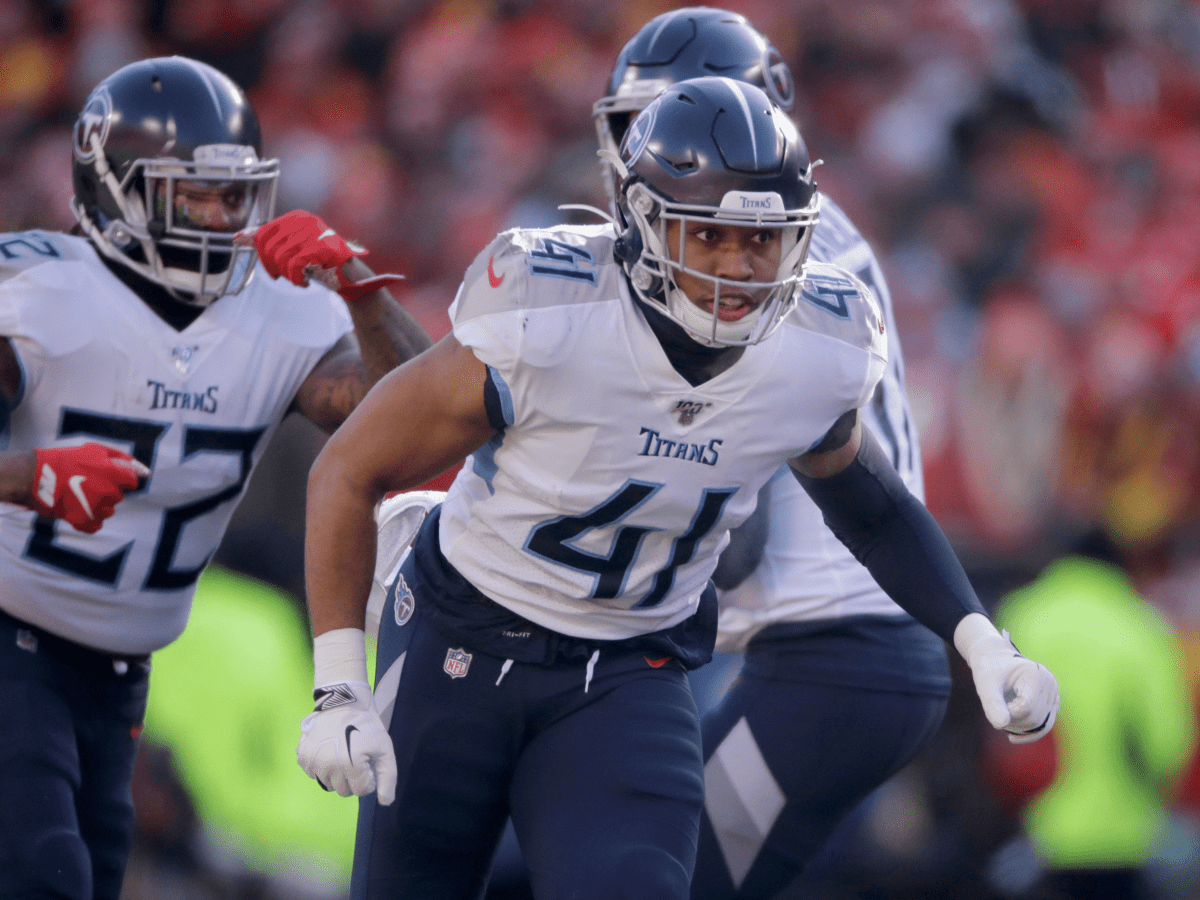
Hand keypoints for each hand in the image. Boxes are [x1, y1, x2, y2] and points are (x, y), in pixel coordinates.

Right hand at [31, 443, 148, 532]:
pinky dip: (89, 518)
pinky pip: (96, 524)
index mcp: (114, 474)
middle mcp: (108, 492)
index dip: (122, 478)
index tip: (109, 476)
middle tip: (88, 482)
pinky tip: (78, 507)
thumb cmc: (67, 460)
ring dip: (99, 504)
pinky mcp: (83, 521)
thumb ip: (122, 458)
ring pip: (109, 511)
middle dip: (108, 490)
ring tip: (81, 494)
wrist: (35, 476)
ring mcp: (96, 508)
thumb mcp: (96, 450)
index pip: (132, 481)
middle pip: (119, 496)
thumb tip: (144, 470)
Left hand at [238, 210, 402, 300]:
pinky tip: (306, 283)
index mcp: (296, 218)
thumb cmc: (321, 263)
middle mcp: (304, 220)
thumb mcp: (292, 250)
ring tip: (300, 279)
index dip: (263, 257)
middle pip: (269, 247)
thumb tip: (238, 237)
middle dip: (275, 267)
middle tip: (289, 276)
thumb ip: (267, 242)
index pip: (263, 234)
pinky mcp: (321, 248)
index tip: (275, 270)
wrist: (351, 277)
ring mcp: (313, 233)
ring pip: (280, 257)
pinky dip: (297, 279)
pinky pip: (294, 266)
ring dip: (287, 275)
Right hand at [297, 680, 396, 804]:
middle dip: (353, 778)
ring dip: (337, 774)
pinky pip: (313, 774)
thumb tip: (385, 802)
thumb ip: (387, 777)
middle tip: (356, 758)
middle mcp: (329, 768)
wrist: (343, 702)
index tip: (368, 762)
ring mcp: (314, 762)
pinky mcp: (303, 756)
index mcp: (351, 767)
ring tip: (342, 753)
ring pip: (328, 784)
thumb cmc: (366, 725)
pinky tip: (328, 751)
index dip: (368, 777)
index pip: (361, 790)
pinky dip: (321, 767)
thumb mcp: (384, 749)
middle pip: (344, 790)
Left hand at [956, 613, 1058, 743]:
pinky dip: (1029, 732)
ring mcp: (1054, 692)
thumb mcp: (985, 684)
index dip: (1007, 713)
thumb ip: (992, 703)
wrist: (996, 660)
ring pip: (1042, 725)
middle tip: (995, 711)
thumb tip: (1001, 725)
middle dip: (1012, 722)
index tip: (993, 704)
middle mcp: (1050, 682)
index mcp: (1035, 673)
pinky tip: (1012, 736)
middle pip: (1035, 718)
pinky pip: (1046, 724)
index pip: (1026, 707)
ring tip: (1002, 717)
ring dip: (1020, 728)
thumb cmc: (989, 670)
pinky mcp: (1053, 702)